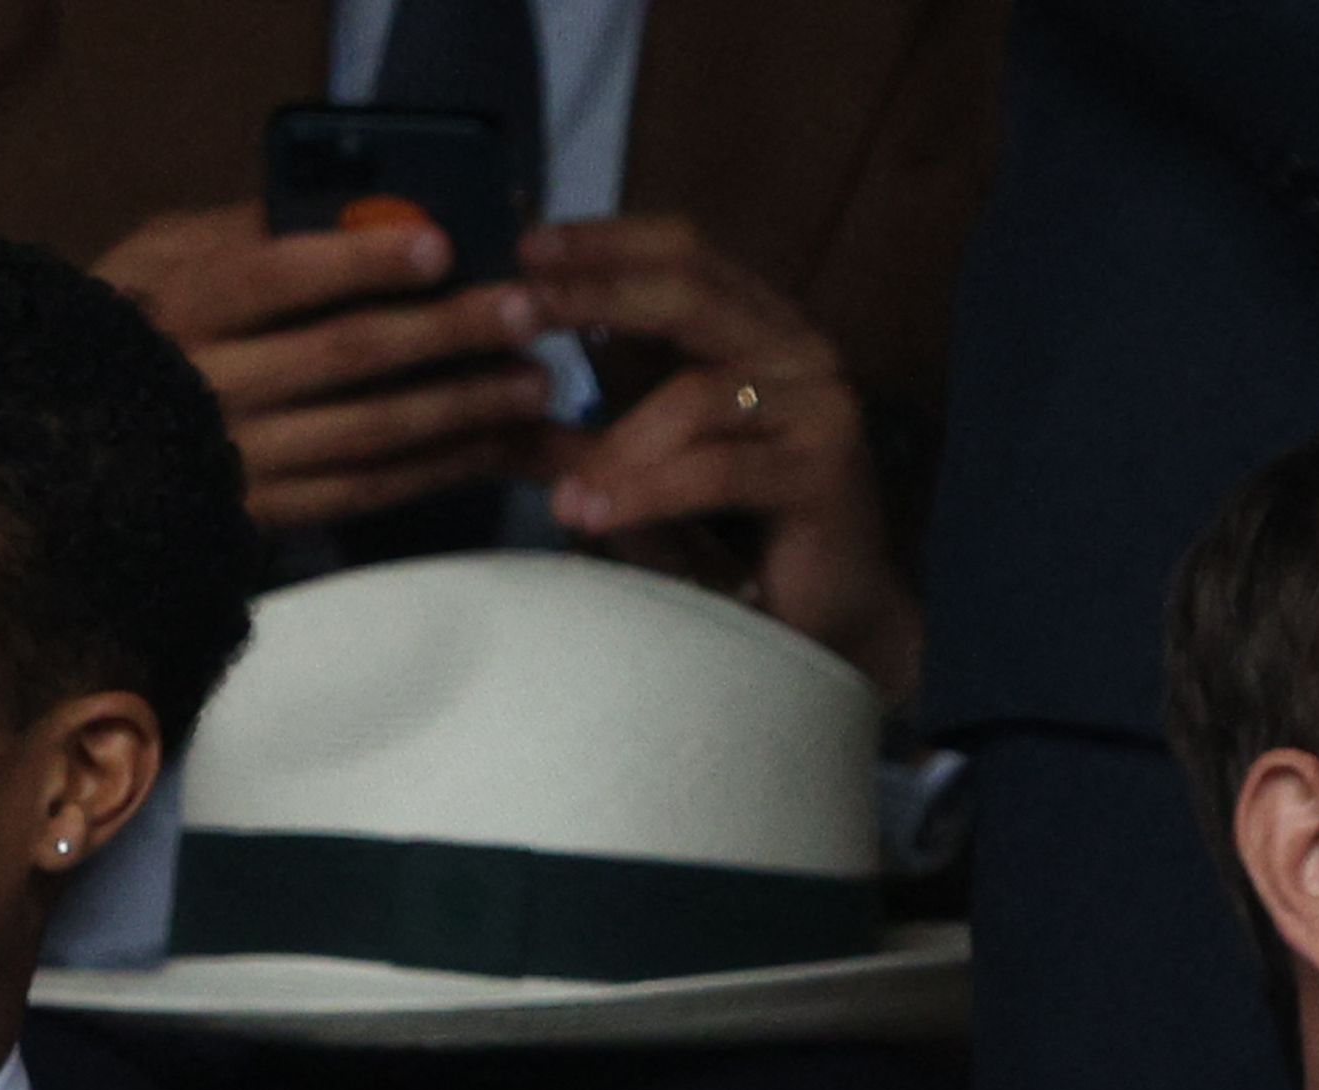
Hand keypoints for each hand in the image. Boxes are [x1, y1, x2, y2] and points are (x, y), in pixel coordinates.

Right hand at [96, 203, 554, 530]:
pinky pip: (371, 490)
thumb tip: (358, 200)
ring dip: (464, 407)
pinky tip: (498, 443)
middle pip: (343, 354)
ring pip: (371, 432)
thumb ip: (247, 227)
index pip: (272, 276)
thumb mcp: (164, 254)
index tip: (439, 244)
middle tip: (526, 311)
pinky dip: (442, 467)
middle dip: (445, 332)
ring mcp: (240, 456)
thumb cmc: (140, 320)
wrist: (77, 441)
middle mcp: (209, 383)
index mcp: (180, 304)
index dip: (358, 261)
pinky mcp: (268, 513)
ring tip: (536, 381)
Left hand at [520, 217, 919, 699]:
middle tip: (515, 313)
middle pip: (691, 290)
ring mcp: (823, 405)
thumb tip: (490, 392)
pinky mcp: (826, 472)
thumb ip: (581, 426)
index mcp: (761, 328)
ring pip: (696, 394)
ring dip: (616, 445)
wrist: (828, 620)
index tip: (524, 250)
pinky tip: (592, 517)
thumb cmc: (735, 536)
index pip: (685, 250)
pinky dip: (646, 492)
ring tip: (561, 500)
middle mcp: (801, 350)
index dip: (605, 242)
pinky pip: (717, 469)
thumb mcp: (643, 463)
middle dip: (593, 295)